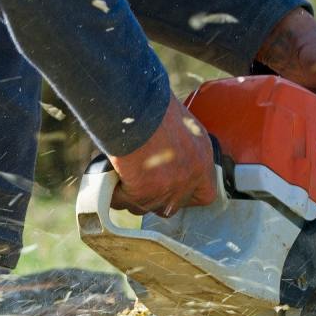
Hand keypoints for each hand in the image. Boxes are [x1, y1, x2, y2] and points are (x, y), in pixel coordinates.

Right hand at [108, 95, 216, 214]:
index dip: (188, 195)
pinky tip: (111, 177)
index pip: (205, 195)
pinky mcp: (142, 194)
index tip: (175, 188)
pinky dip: (113, 192)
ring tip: (123, 174)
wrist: (137, 109)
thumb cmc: (156, 109)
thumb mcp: (183, 126)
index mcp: (202, 161)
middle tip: (142, 180)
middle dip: (156, 197)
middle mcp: (188, 179)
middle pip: (171, 206)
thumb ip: (183, 146)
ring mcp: (166, 190)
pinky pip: (122, 201)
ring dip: (132, 195)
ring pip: (145, 206)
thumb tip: (170, 154)